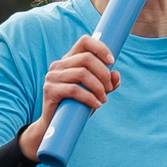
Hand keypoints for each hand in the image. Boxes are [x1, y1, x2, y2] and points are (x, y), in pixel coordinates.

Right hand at [19, 35, 120, 158]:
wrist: (55, 125)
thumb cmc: (76, 105)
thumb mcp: (95, 92)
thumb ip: (107, 83)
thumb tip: (117, 75)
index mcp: (69, 60)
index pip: (85, 41)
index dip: (101, 48)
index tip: (112, 61)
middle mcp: (59, 64)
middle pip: (87, 58)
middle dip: (104, 74)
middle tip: (109, 88)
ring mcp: (52, 76)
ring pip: (82, 74)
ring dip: (98, 87)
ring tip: (103, 99)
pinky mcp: (49, 90)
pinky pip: (74, 89)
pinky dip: (89, 97)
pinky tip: (96, 105)